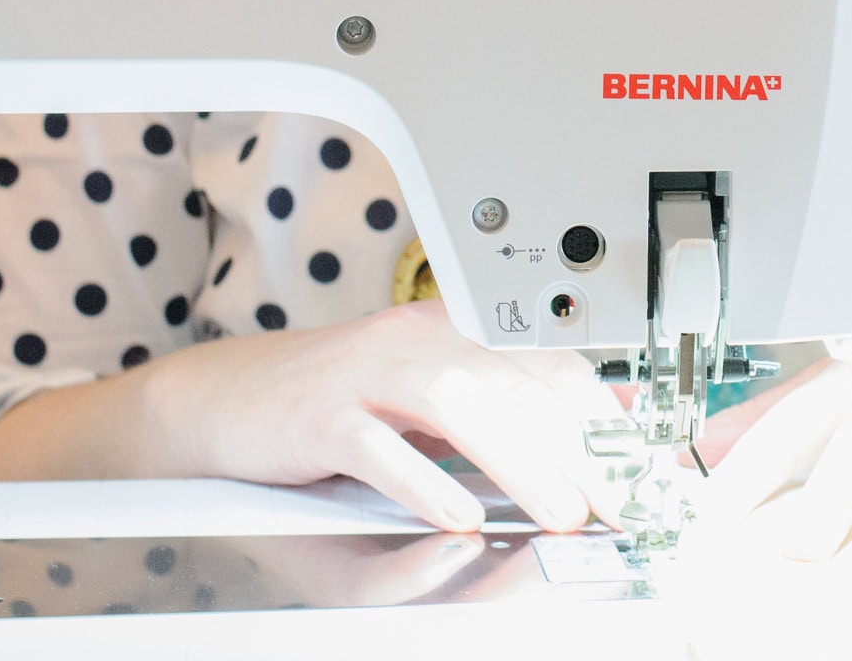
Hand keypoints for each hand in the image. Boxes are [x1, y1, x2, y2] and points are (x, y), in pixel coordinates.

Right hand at [145, 298, 625, 535]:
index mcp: (447, 334)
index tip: (636, 465)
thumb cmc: (323, 412)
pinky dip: (424, 482)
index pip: (544, 361)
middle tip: (615, 502)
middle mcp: (414, 341)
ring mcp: (365, 374)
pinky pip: (380, 447)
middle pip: (516, 384)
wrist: (216, 403)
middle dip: (577, 448)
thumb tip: (571, 448)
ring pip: (461, 405)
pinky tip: (459, 516)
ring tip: (562, 513)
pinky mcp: (318, 415)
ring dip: (522, 463)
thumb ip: (487, 419)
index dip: (599, 413)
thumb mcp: (418, 409)